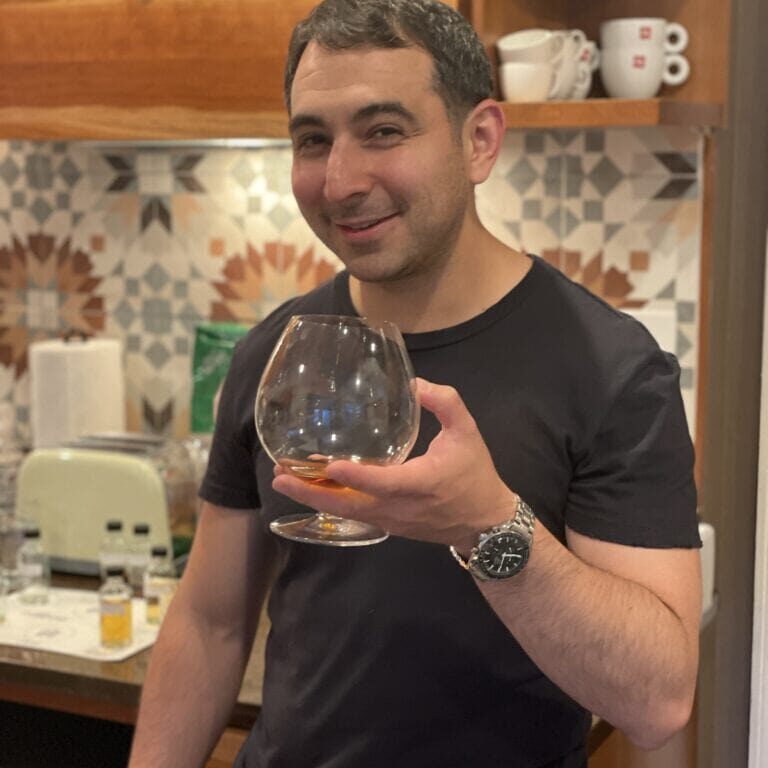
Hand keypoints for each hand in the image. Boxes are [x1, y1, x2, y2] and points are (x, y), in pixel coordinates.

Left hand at [271, 378, 518, 549]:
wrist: (485, 523)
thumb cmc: (475, 475)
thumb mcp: (467, 433)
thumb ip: (446, 403)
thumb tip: (415, 384)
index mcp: (421, 484)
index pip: (384, 482)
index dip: (356, 475)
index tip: (328, 465)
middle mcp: (399, 508)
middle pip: (348, 505)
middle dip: (311, 493)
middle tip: (279, 475)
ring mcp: (390, 521)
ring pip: (345, 512)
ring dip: (314, 497)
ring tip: (283, 477)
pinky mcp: (387, 525)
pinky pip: (353, 514)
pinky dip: (329, 501)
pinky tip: (312, 485)